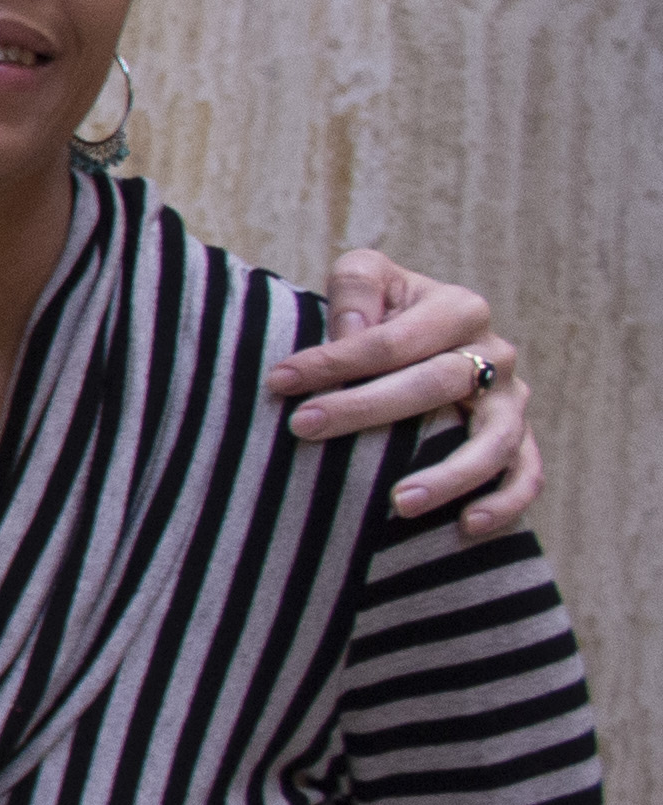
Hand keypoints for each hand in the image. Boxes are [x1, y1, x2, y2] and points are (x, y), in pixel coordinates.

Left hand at [276, 254, 537, 535]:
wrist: (423, 338)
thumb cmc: (383, 310)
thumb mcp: (367, 277)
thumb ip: (357, 288)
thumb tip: (353, 332)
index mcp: (458, 310)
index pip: (393, 340)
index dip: (335, 360)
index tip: (279, 381)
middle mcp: (495, 354)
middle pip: (436, 384)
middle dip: (366, 409)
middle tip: (305, 428)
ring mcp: (512, 402)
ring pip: (494, 440)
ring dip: (449, 475)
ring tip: (398, 502)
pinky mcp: (520, 441)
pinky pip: (526, 475)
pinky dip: (505, 503)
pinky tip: (467, 527)